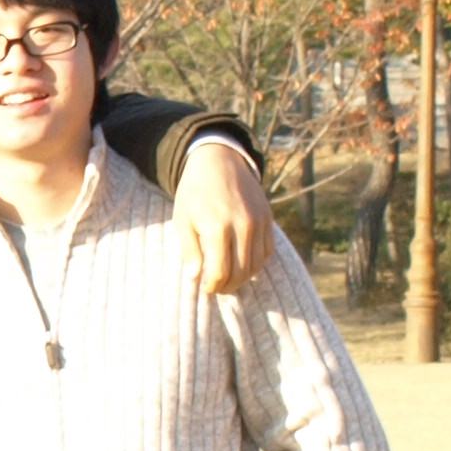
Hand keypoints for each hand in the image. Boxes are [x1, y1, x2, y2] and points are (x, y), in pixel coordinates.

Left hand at [172, 137, 272, 296]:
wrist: (219, 161)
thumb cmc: (194, 192)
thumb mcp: (182, 219)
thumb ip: (189, 250)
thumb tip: (195, 277)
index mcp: (217, 227)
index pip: (220, 271)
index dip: (212, 286)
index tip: (205, 289)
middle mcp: (242, 225)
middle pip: (241, 271)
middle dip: (228, 286)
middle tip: (217, 289)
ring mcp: (258, 222)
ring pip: (257, 264)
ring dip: (244, 278)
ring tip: (229, 280)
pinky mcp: (268, 218)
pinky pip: (268, 250)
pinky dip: (258, 263)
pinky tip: (244, 265)